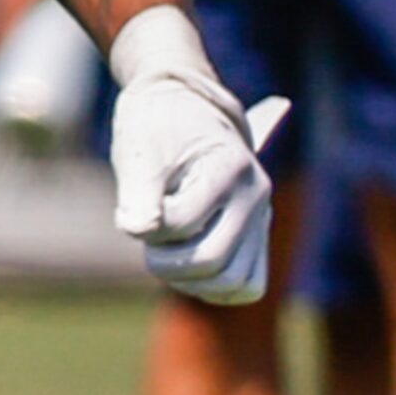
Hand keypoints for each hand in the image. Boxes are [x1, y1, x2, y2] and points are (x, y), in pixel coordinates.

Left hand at [106, 7, 280, 302]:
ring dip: (189, 280)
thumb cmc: (156, 125)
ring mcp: (260, 217)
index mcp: (231, 165)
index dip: (148, 224)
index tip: (135, 206)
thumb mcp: (139, 148)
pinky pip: (246, 284)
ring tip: (166, 252)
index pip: (184, 222)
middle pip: (213, 262)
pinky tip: (185, 267)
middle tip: (147, 236)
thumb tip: (138, 230)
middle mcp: (255, 194)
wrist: (181, 107)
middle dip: (166, 262)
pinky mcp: (256, 237)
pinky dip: (214, 287)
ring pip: (233, 281)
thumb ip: (138, 190)